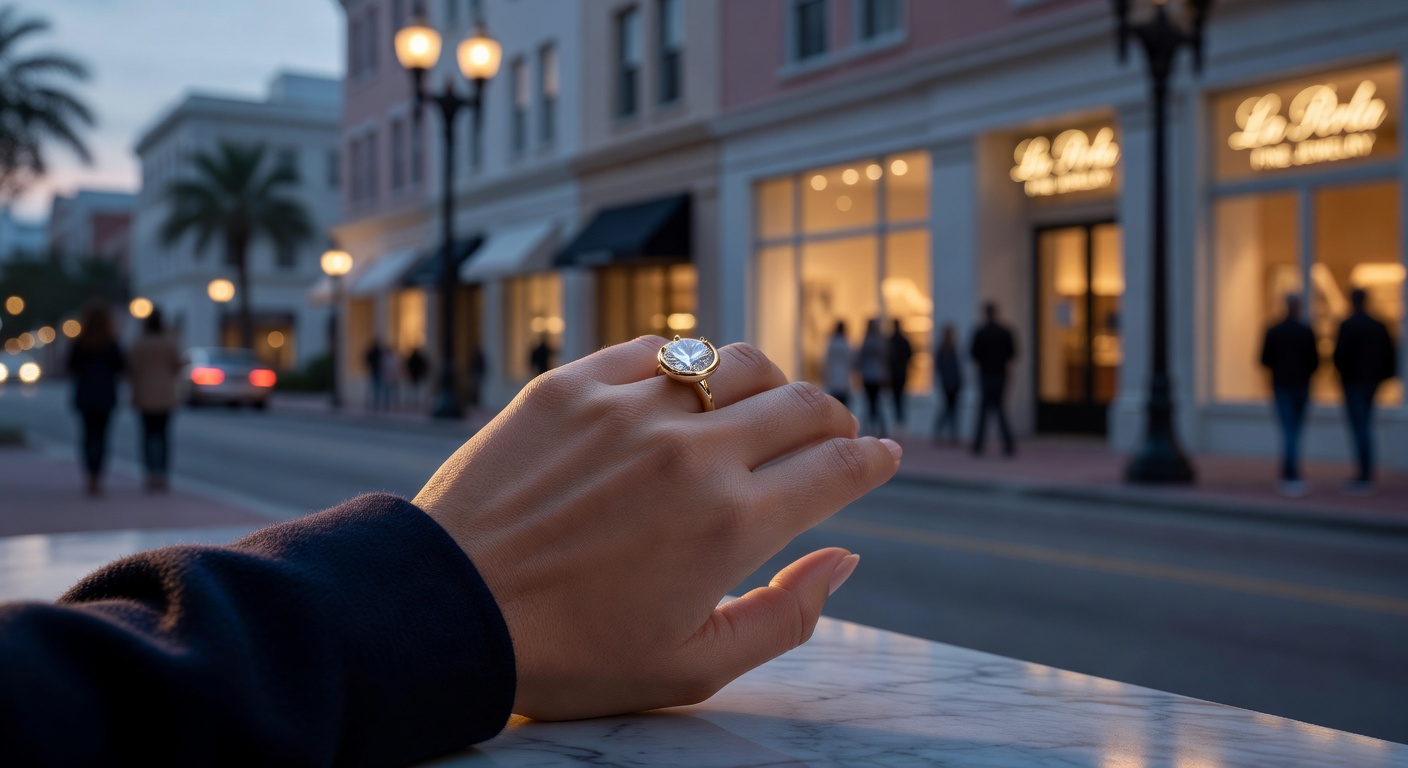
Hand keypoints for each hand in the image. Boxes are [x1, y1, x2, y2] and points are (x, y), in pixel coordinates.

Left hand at [414, 336, 900, 719]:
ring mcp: (629, 407)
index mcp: (732, 524)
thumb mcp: (693, 667)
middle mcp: (692, 451)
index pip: (838, 468)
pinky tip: (685, 389)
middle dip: (833, 419)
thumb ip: (786, 616)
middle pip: (801, 404)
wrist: (444, 611)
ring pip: (734, 362)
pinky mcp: (572, 385)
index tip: (882, 457)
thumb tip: (847, 557)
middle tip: (830, 436)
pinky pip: (658, 350)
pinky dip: (689, 365)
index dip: (873, 460)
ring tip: (759, 408)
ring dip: (767, 383)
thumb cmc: (569, 655)